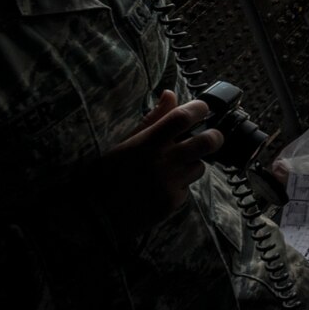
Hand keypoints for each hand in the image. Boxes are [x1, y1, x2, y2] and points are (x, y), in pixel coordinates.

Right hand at [94, 90, 222, 234]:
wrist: (93, 216)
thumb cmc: (104, 175)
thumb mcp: (123, 142)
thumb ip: (152, 119)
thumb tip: (170, 93)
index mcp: (147, 142)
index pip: (183, 117)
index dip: (199, 108)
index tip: (202, 108)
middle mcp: (162, 161)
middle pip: (207, 142)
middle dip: (215, 136)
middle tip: (210, 136)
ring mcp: (170, 183)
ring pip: (200, 166)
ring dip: (192, 163)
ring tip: (173, 167)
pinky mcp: (172, 202)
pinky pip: (187, 187)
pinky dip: (180, 184)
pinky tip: (161, 187)